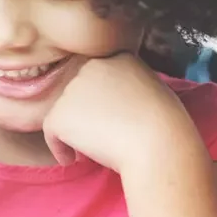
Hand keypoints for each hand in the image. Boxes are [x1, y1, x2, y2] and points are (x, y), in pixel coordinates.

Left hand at [42, 53, 192, 170]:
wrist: (158, 144)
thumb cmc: (165, 125)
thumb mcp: (155, 90)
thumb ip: (130, 85)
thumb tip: (113, 99)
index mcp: (119, 57)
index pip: (100, 77)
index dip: (102, 100)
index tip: (111, 119)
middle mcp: (92, 66)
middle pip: (80, 92)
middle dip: (85, 113)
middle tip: (101, 134)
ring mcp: (73, 88)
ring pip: (65, 111)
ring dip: (74, 130)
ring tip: (94, 146)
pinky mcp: (59, 112)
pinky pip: (51, 132)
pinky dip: (59, 147)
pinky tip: (72, 159)